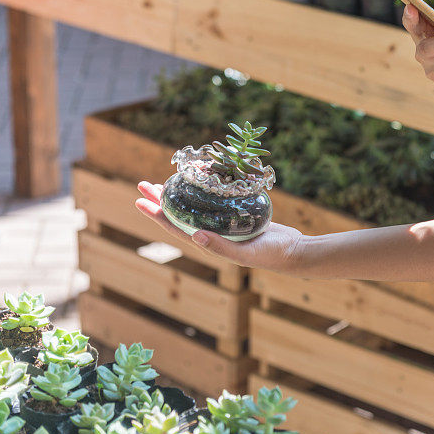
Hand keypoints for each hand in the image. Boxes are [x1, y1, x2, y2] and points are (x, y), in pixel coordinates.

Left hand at [134, 181, 304, 273]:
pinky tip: (202, 180)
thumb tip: (193, 235)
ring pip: (194, 206)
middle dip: (160, 200)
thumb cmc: (270, 254)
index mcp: (209, 242)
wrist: (294, 250)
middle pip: (179, 214)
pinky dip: (203, 190)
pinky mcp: (236, 215)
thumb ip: (220, 247)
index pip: (175, 227)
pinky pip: (213, 201)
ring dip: (179, 194)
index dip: (156, 214)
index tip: (139, 200)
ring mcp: (224, 224)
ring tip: (165, 180)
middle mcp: (212, 233)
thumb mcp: (244, 253)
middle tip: (142, 183)